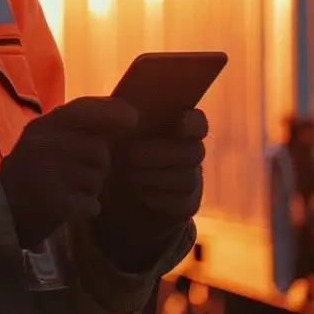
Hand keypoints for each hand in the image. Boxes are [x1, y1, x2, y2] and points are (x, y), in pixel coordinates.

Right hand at [0, 97, 139, 248]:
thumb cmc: (32, 172)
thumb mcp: (46, 139)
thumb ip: (78, 126)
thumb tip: (129, 115)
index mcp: (42, 126)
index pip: (82, 109)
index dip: (111, 112)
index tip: (133, 119)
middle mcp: (43, 144)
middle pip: (99, 150)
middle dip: (98, 165)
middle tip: (78, 174)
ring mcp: (48, 173)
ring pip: (98, 179)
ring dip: (91, 189)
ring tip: (69, 190)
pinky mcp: (54, 202)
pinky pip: (92, 204)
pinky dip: (87, 209)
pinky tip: (69, 207)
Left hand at [93, 109, 207, 268]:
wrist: (114, 197)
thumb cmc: (114, 156)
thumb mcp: (116, 135)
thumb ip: (122, 118)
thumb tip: (121, 108)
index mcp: (177, 129)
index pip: (198, 123)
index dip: (193, 123)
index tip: (180, 124)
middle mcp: (190, 154)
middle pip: (194, 151)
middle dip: (160, 153)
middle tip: (129, 155)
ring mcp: (191, 181)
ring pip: (187, 177)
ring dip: (154, 175)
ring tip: (126, 174)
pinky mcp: (185, 206)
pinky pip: (181, 201)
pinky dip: (157, 197)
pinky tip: (138, 192)